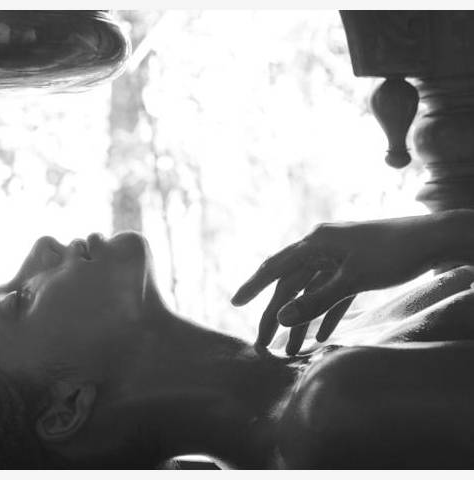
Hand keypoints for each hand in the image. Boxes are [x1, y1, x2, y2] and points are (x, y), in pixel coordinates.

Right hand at [231, 215, 440, 353]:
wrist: (437, 239)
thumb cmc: (394, 253)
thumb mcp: (353, 280)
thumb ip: (315, 301)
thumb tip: (282, 319)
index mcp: (316, 242)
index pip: (275, 267)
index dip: (253, 286)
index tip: (234, 303)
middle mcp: (322, 248)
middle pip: (291, 286)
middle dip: (277, 316)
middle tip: (263, 344)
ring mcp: (338, 259)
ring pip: (310, 293)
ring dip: (302, 321)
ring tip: (291, 350)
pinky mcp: (355, 270)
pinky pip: (332, 295)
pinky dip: (326, 314)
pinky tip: (321, 337)